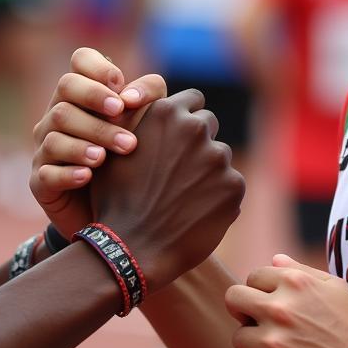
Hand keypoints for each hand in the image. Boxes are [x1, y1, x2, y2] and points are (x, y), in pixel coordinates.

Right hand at [31, 48, 165, 237]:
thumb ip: (148, 99)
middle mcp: (58, 115)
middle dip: (94, 98)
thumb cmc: (130, 162)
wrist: (113, 217)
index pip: (79, 62)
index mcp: (84, 95)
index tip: (120, 85)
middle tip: (121, 112)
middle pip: (65, 90)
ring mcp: (45, 148)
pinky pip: (47, 172)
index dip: (97, 67)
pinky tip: (88, 176)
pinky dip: (67, 172)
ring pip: (55, 132)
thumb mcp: (146, 126)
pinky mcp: (40, 182)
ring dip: (85, 140)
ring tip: (106, 155)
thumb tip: (131, 96)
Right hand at [89, 89, 244, 291]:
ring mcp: (217, 158)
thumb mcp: (113, 148)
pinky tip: (194, 212)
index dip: (184, 117)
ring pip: (219, 157)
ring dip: (207, 170)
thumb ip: (138, 120)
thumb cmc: (116, 198)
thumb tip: (144, 103)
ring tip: (183, 196)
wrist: (131, 248)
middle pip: (208, 124)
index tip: (176, 135)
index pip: (193, 99)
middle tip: (178, 169)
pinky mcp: (233, 186)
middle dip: (196, 141)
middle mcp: (195, 128)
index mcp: (166, 112)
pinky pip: (230, 184)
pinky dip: (217, 196)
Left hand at [225, 254, 347, 347]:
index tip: (273, 303)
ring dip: (254, 342)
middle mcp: (279, 310)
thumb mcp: (334, 287)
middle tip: (259, 322)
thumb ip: (299, 271)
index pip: (252, 277)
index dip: (261, 290)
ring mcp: (274, 344)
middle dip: (243, 309)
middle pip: (233, 300)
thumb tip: (273, 260)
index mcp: (292, 283)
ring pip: (239, 338)